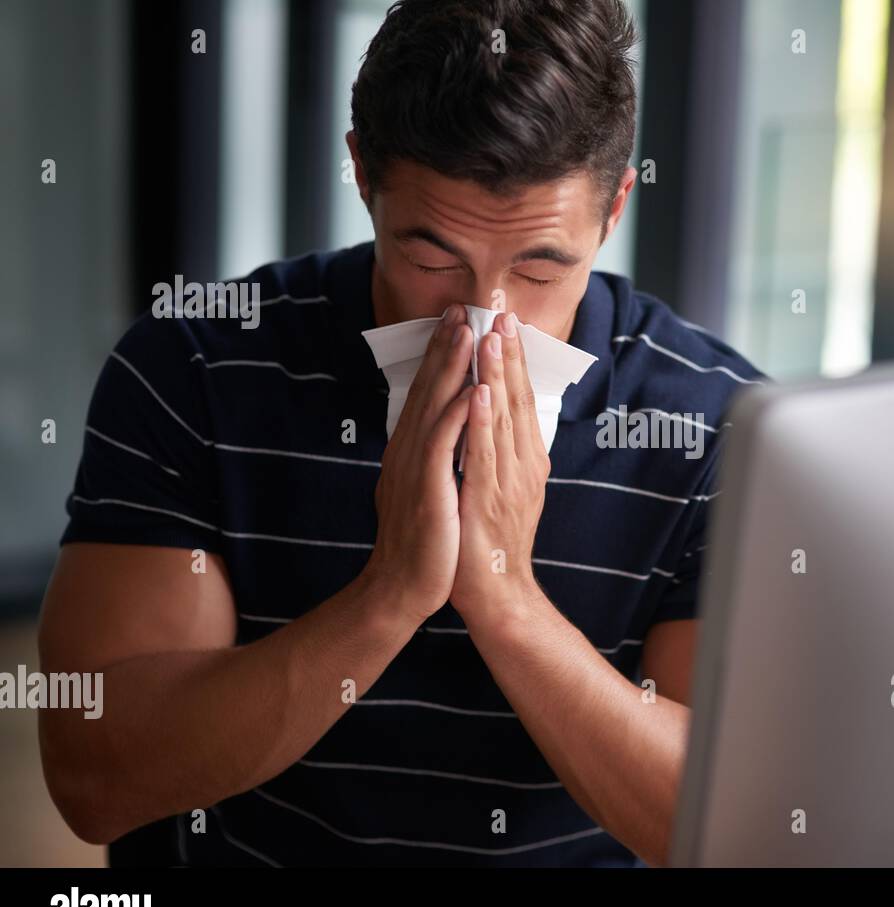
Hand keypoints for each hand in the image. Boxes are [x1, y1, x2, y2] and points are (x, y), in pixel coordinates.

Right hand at [360, 305, 474, 626]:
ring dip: (451, 368)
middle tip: (462, 309)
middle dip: (446, 348)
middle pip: (428, 390)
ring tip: (468, 332)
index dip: (442, 357)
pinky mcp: (427, 491)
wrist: (403, 590)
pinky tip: (470, 390)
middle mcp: (408, 453)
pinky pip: (442, 446)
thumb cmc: (424, 544)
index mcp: (411, 452)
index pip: (428, 394)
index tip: (459, 323)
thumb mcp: (428, 490)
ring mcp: (414, 470)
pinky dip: (456, 415)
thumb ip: (435, 458)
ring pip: (434, 408)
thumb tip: (449, 431)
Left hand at [450, 311, 550, 626]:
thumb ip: (500, 451)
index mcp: (526, 459)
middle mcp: (524, 464)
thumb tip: (494, 414)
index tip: (505, 320)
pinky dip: (483, 421)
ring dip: (498, 374)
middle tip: (502, 310)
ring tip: (492, 335)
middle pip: (516, 398)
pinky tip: (480, 392)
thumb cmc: (491, 542)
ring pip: (504, 418)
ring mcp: (509, 482)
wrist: (497, 594)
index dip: (512, 358)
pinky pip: (485, 453)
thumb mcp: (502, 486)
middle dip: (508, 352)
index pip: (518, 398)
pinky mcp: (489, 500)